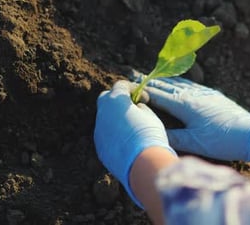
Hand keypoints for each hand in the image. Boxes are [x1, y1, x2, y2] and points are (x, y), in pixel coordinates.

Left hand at [94, 80, 176, 206]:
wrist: (142, 164)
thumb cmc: (149, 135)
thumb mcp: (150, 116)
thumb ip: (140, 108)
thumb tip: (136, 109)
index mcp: (115, 100)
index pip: (120, 85)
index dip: (133, 89)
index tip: (145, 99)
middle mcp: (103, 113)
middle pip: (106, 98)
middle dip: (118, 100)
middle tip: (134, 108)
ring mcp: (98, 131)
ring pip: (105, 118)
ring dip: (116, 119)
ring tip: (133, 128)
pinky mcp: (99, 147)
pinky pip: (105, 135)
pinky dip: (114, 134)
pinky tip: (128, 143)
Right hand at [144, 77, 249, 163]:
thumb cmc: (222, 141)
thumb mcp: (195, 142)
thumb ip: (173, 136)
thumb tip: (153, 133)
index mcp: (185, 105)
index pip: (159, 95)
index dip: (143, 90)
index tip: (129, 85)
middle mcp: (193, 95)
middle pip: (167, 85)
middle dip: (151, 81)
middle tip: (135, 74)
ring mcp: (204, 93)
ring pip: (180, 82)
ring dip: (164, 79)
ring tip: (153, 75)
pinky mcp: (213, 95)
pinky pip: (191, 84)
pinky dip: (180, 81)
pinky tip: (180, 82)